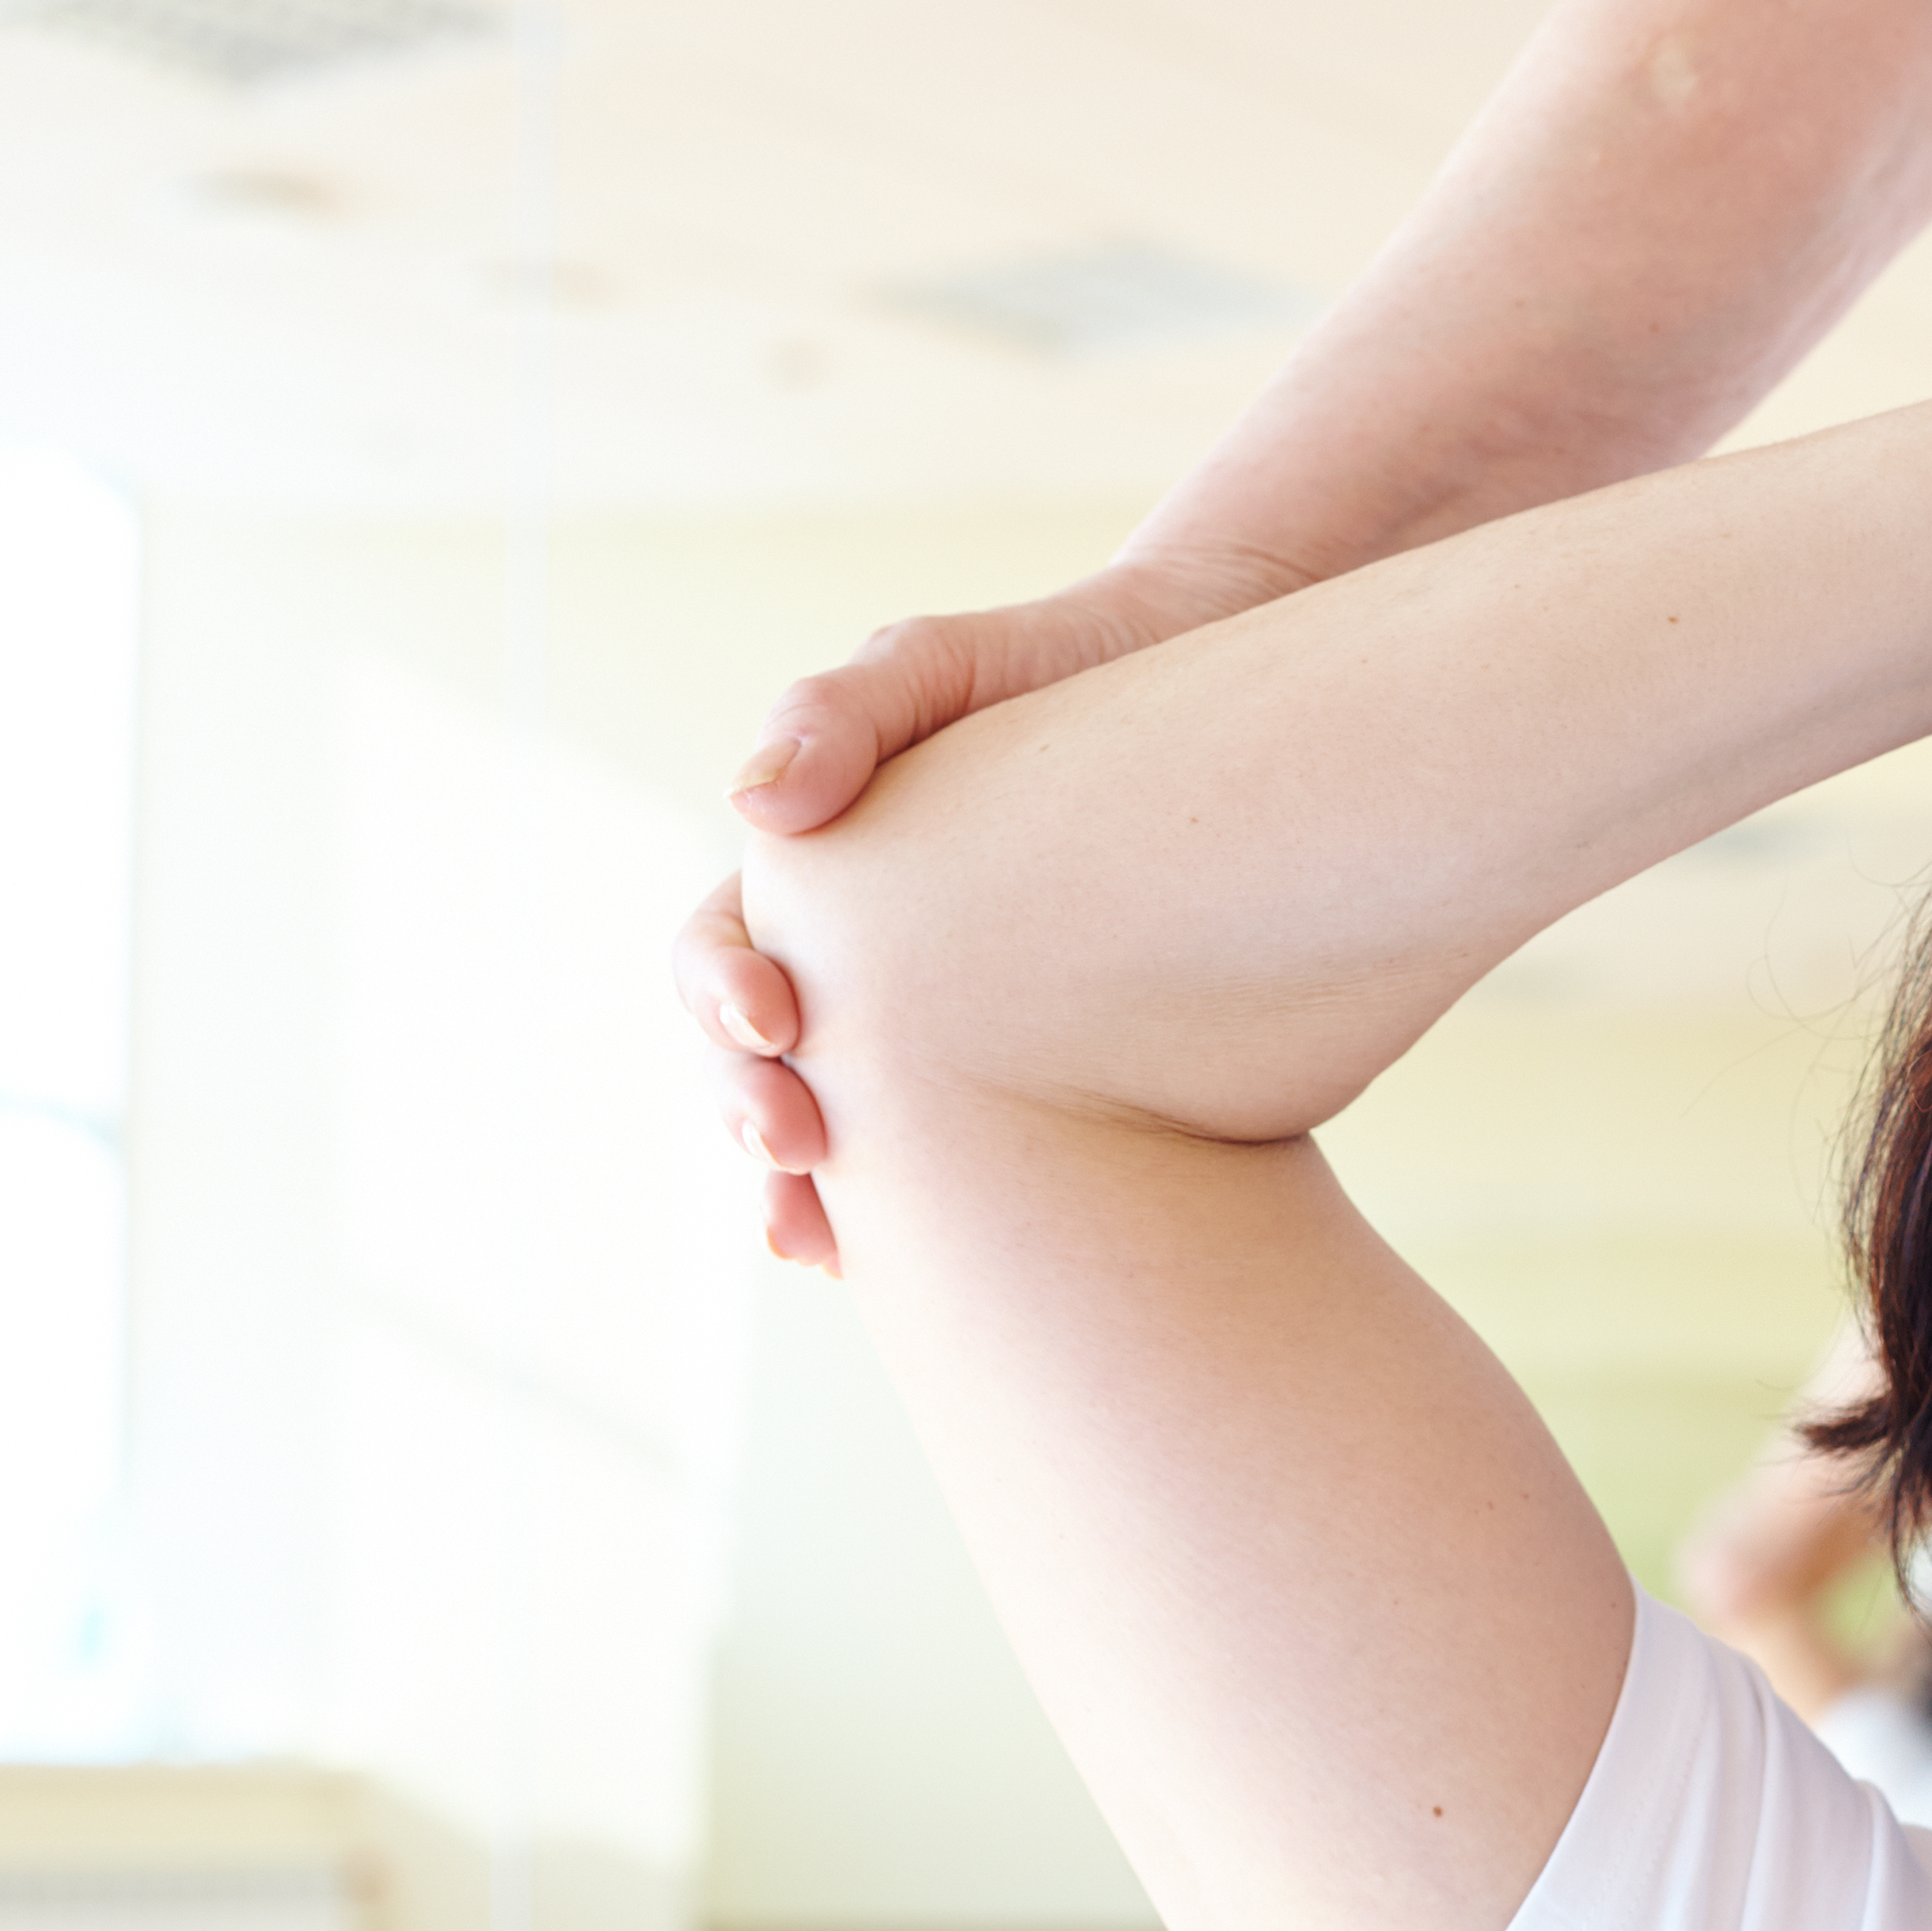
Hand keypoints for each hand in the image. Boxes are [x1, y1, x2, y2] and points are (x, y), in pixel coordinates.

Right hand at [679, 544, 1303, 1267]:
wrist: (1209, 683)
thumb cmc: (1061, 669)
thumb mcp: (943, 666)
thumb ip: (841, 711)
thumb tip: (753, 802)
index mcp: (814, 879)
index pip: (722, 952)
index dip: (722, 996)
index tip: (774, 1024)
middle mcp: (863, 962)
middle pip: (761, 1066)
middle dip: (751, 1114)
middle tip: (792, 1154)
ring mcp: (948, 1025)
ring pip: (855, 1130)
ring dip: (821, 1198)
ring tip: (822, 1250)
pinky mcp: (1042, 1070)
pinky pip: (970, 1158)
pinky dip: (940, 1213)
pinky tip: (955, 1264)